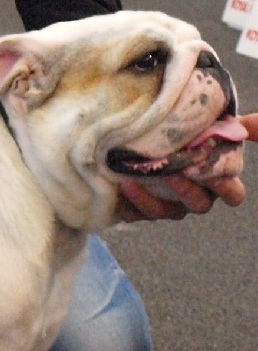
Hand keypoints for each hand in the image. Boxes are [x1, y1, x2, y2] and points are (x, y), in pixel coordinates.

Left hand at [115, 113, 257, 221]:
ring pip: (162, 212)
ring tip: (130, 180)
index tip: (214, 173)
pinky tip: (117, 192)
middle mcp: (195, 198)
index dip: (226, 188)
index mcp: (215, 181)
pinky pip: (135, 215)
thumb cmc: (189, 140)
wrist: (150, 148)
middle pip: (198, 205)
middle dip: (185, 190)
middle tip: (171, 172)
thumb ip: (228, 129)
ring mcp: (170, 207)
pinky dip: (126, 206)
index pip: (233, 194)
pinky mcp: (144, 211)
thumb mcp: (209, 129)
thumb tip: (247, 123)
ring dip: (147, 199)